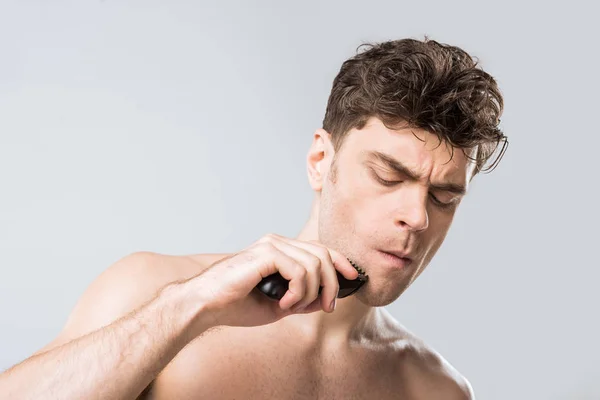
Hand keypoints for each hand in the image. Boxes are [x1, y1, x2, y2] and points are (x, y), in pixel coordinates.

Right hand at [187, 234, 358, 327]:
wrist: (207, 306)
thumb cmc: (237, 305)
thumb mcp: (280, 305)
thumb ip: (303, 299)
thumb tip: (327, 299)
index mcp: (281, 251)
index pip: (320, 249)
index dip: (341, 262)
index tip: (353, 279)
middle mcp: (278, 242)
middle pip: (324, 254)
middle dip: (332, 283)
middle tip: (327, 307)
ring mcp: (272, 245)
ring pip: (315, 264)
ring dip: (311, 292)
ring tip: (293, 307)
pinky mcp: (266, 252)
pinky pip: (300, 270)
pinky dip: (298, 291)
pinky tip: (284, 302)